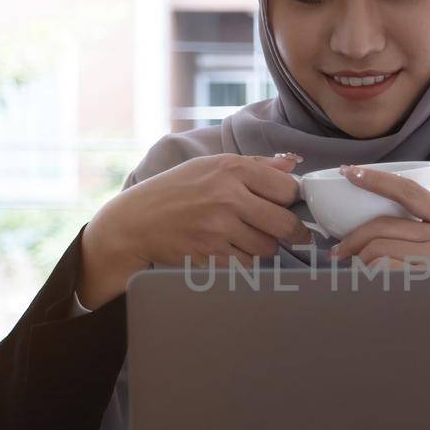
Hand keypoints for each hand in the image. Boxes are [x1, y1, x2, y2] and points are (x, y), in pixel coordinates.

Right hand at [77, 153, 310, 306]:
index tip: (290, 205)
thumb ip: (255, 164)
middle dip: (292, 231)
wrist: (136, 221)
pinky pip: (247, 265)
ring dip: (263, 247)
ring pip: (268, 249)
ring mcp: (218, 229)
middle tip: (292, 233)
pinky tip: (229, 249)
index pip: (287, 188)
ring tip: (246, 237)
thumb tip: (291, 164)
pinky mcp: (210, 256)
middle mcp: (227, 198)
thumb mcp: (210, 166)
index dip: (293, 199)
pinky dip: (244, 261)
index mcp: (231, 169)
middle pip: (285, 224)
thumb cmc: (175, 190)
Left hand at [328, 165, 429, 269]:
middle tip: (337, 253)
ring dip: (360, 264)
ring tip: (364, 278)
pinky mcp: (425, 279)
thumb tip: (360, 207)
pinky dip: (367, 278)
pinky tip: (373, 289)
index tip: (349, 172)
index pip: (410, 191)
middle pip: (384, 224)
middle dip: (353, 239)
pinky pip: (378, 269)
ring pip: (376, 249)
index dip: (376, 179)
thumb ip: (412, 230)